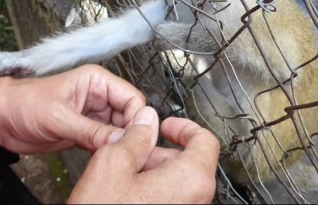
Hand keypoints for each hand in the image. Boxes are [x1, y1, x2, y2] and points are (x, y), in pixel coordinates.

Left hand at [0, 65, 145, 152]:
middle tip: (128, 152)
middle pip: (130, 115)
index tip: (136, 138)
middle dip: (130, 133)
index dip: (137, 118)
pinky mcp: (86, 132)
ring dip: (120, 144)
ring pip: (120, 130)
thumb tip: (120, 140)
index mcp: (96, 81)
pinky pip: (106, 142)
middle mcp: (99, 96)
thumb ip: (91, 130)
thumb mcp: (58, 117)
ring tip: (117, 157)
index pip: (132, 98)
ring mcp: (93, 115)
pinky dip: (108, 150)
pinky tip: (106, 158)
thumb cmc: (22, 104)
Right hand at [68, 106, 219, 203]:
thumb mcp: (113, 165)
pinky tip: (123, 194)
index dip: (183, 126)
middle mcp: (195, 201)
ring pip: (176, 182)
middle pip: (188, 161)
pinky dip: (150, 190)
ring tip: (121, 176)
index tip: (166, 125)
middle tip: (131, 151)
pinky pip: (169, 200)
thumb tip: (147, 121)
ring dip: (151, 171)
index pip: (205, 140)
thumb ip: (135, 137)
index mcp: (190, 180)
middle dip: (157, 151)